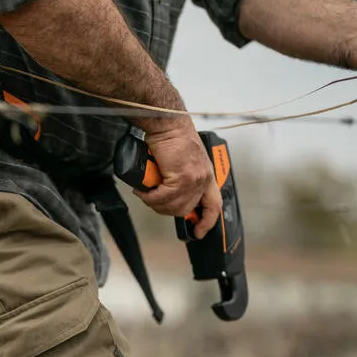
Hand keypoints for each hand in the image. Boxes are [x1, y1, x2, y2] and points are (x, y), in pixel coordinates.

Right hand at [131, 120, 220, 238]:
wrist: (167, 123)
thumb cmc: (172, 137)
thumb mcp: (184, 161)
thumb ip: (183, 178)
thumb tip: (169, 194)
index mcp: (207, 175)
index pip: (213, 205)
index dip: (207, 222)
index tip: (198, 232)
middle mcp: (204, 178)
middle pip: (185, 209)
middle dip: (165, 210)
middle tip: (152, 201)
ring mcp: (194, 179)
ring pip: (172, 206)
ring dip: (154, 203)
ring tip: (145, 192)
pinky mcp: (182, 177)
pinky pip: (162, 197)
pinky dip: (149, 196)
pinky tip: (142, 189)